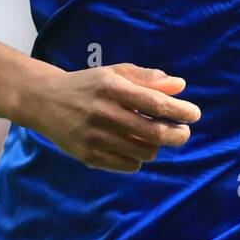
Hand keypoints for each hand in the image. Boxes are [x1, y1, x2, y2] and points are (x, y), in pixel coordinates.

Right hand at [23, 60, 200, 171]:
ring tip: (152, 137)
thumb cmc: (87, 85)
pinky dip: (138, 158)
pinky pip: (128, 165)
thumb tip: (180, 85)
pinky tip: (133, 146)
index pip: (155, 103)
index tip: (194, 114)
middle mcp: (103, 113)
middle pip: (153, 132)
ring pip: (144, 152)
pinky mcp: (88, 156)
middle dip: (176, 134)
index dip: (180, 110)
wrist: (45, 101)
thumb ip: (148, 78)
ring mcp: (95, 137)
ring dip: (156, 147)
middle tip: (183, 133)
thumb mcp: (115, 74)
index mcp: (111, 88)